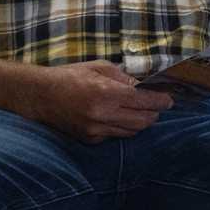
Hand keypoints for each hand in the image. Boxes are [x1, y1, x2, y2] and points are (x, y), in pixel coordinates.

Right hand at [29, 60, 173, 143]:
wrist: (39, 96)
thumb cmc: (70, 77)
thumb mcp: (100, 68)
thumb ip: (125, 78)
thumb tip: (146, 86)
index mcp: (105, 94)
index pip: (145, 102)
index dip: (161, 101)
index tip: (169, 99)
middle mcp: (102, 115)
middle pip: (144, 121)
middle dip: (154, 113)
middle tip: (157, 104)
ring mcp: (95, 131)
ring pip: (132, 131)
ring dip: (141, 122)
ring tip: (139, 110)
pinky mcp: (90, 140)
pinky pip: (116, 136)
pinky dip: (122, 127)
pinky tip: (117, 117)